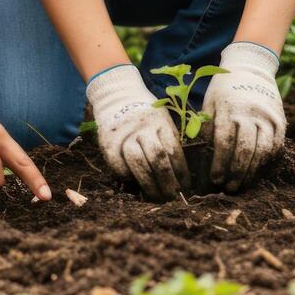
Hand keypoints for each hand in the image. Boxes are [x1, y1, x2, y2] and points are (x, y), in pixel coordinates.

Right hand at [86, 64, 186, 198]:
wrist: (117, 97)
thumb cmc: (147, 115)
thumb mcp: (163, 120)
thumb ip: (170, 141)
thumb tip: (183, 175)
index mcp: (160, 122)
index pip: (173, 150)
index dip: (181, 172)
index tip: (186, 186)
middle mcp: (142, 128)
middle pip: (157, 158)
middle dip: (167, 182)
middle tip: (174, 197)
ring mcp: (124, 135)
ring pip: (138, 164)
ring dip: (149, 184)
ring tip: (157, 196)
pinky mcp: (108, 144)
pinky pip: (119, 167)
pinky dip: (129, 178)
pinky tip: (137, 184)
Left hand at [203, 42, 284, 190]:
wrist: (251, 68)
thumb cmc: (223, 89)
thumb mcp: (209, 103)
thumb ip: (205, 128)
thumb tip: (200, 158)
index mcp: (229, 108)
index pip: (224, 142)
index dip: (219, 164)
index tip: (214, 180)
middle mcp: (251, 112)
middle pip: (245, 150)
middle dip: (236, 173)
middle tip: (228, 188)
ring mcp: (268, 116)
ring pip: (263, 151)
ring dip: (252, 172)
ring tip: (241, 183)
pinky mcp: (280, 120)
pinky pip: (276, 146)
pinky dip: (266, 161)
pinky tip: (256, 170)